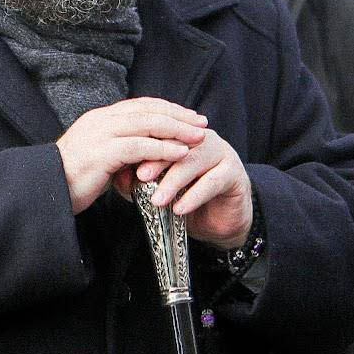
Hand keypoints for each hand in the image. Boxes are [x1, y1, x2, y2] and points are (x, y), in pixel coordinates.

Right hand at [55, 98, 207, 214]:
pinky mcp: (102, 153)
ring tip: (198, 137)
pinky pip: (139, 147)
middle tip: (201, 122)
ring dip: (177, 129)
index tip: (189, 116)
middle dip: (178, 115)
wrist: (44, 190)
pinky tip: (180, 153)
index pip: (141, 105)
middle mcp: (101, 120)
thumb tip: (144, 155)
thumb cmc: (71, 179)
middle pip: (148, 110)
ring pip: (147, 124)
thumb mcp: (99, 158)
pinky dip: (163, 148)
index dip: (167, 109)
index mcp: (100, 118)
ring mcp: (101, 134)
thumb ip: (120, 151)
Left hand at [134, 127, 252, 250]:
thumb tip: (119, 174)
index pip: (161, 131)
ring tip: (158, 199)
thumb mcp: (159, 189)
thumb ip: (139, 181)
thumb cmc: (187, 199)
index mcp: (182, 135)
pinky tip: (180, 209)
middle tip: (140, 176)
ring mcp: (221, 153)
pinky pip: (213, 181)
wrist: (221, 221)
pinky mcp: (234, 173)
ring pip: (194, 160)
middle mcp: (202, 139)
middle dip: (157, 158)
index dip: (144, 143)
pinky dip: (195, 196)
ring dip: (174, 180)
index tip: (125, 159)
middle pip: (177, 141)